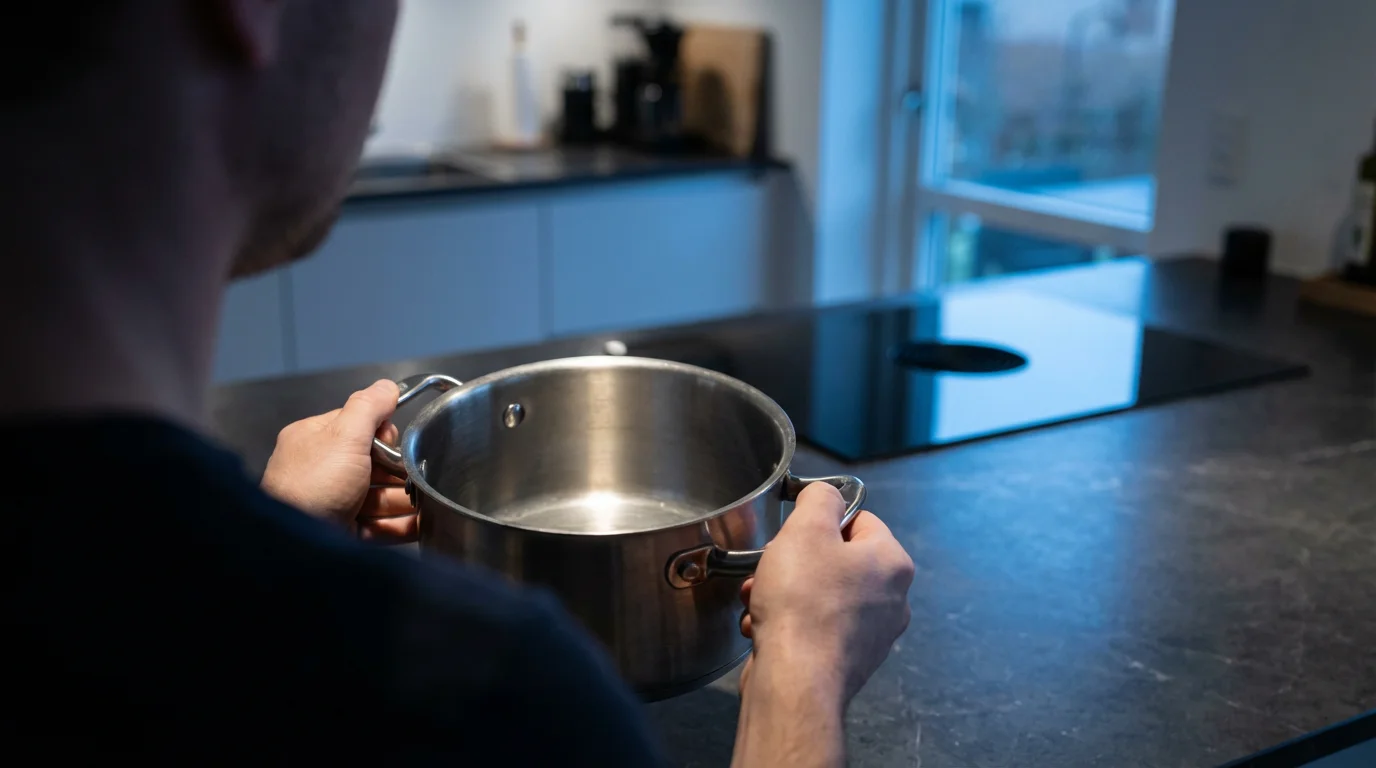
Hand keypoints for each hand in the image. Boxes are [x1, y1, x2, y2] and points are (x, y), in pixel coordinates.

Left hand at [260, 380, 416, 543]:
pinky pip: (378, 526)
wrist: (296, 546)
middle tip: (421, 478)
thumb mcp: (343, 436)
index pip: (358, 427)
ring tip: (430, 503)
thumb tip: (388, 385)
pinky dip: (401, 525)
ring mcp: (332, 504)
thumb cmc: (315, 485)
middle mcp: (321, 472)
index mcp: (314, 441)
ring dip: (406, 501)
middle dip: (400, 473)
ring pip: (379, 498)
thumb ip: (368, 407)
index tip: (398, 445)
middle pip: (373, 466)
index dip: (384, 435)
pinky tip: (423, 523)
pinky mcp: (343, 534)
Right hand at [737, 483, 913, 706]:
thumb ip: (819, 499)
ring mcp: (871, 636)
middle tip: (770, 569)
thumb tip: (824, 495)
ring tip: (759, 599)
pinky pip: (814, 629)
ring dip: (784, 593)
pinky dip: (788, 625)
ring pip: (820, 595)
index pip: (858, 520)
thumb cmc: (803, 602)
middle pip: (836, 560)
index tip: (793, 535)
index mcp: (892, 563)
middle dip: (794, 562)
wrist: (795, 682)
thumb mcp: (806, 529)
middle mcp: (892, 601)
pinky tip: (764, 628)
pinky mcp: (846, 662)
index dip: (819, 522)